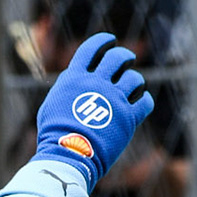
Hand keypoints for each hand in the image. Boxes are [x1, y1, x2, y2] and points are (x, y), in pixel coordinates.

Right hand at [33, 33, 153, 187]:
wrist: (68, 156)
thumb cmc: (54, 135)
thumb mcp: (51, 105)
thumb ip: (66, 89)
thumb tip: (73, 77)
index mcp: (75, 78)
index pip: (91, 48)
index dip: (103, 41)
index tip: (110, 40)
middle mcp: (97, 84)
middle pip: (117, 58)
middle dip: (124, 56)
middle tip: (126, 60)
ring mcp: (114, 100)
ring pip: (135, 79)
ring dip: (135, 80)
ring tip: (133, 86)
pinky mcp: (128, 118)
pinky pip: (145, 102)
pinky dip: (145, 101)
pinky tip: (141, 104)